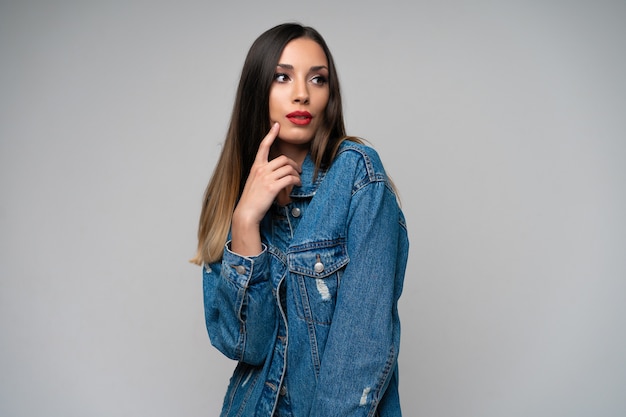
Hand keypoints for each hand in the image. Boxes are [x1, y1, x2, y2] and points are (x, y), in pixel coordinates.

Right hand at [231, 123, 300, 255]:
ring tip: (298, 180)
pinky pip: (289, 178)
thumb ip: (263, 175)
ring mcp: (266, 178)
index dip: (271, 134)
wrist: (246, 212)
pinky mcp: (272, 187)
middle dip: (293, 164)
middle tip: (298, 170)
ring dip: (296, 173)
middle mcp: (261, 169)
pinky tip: (297, 184)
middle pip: (283, 159)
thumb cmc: (251, 200)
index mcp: (256, 167)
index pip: (263, 146)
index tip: (276, 125)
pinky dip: (296, 180)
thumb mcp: (254, 183)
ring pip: (288, 168)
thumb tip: (277, 174)